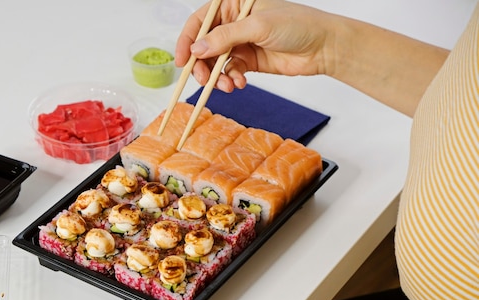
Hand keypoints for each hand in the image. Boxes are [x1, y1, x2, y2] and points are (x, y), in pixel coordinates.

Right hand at [176, 0, 337, 91]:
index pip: (201, 21)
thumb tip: (197, 50)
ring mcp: (241, 42)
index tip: (182, 61)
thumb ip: (225, 37)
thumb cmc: (297, 25)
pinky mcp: (248, 60)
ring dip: (217, 77)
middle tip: (204, 80)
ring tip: (228, 86)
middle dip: (202, 65)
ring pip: (215, 62)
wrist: (323, 47)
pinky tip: (240, 83)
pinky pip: (229, 72)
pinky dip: (231, 80)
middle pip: (204, 45)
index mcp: (234, 4)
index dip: (187, 40)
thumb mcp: (257, 26)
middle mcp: (234, 22)